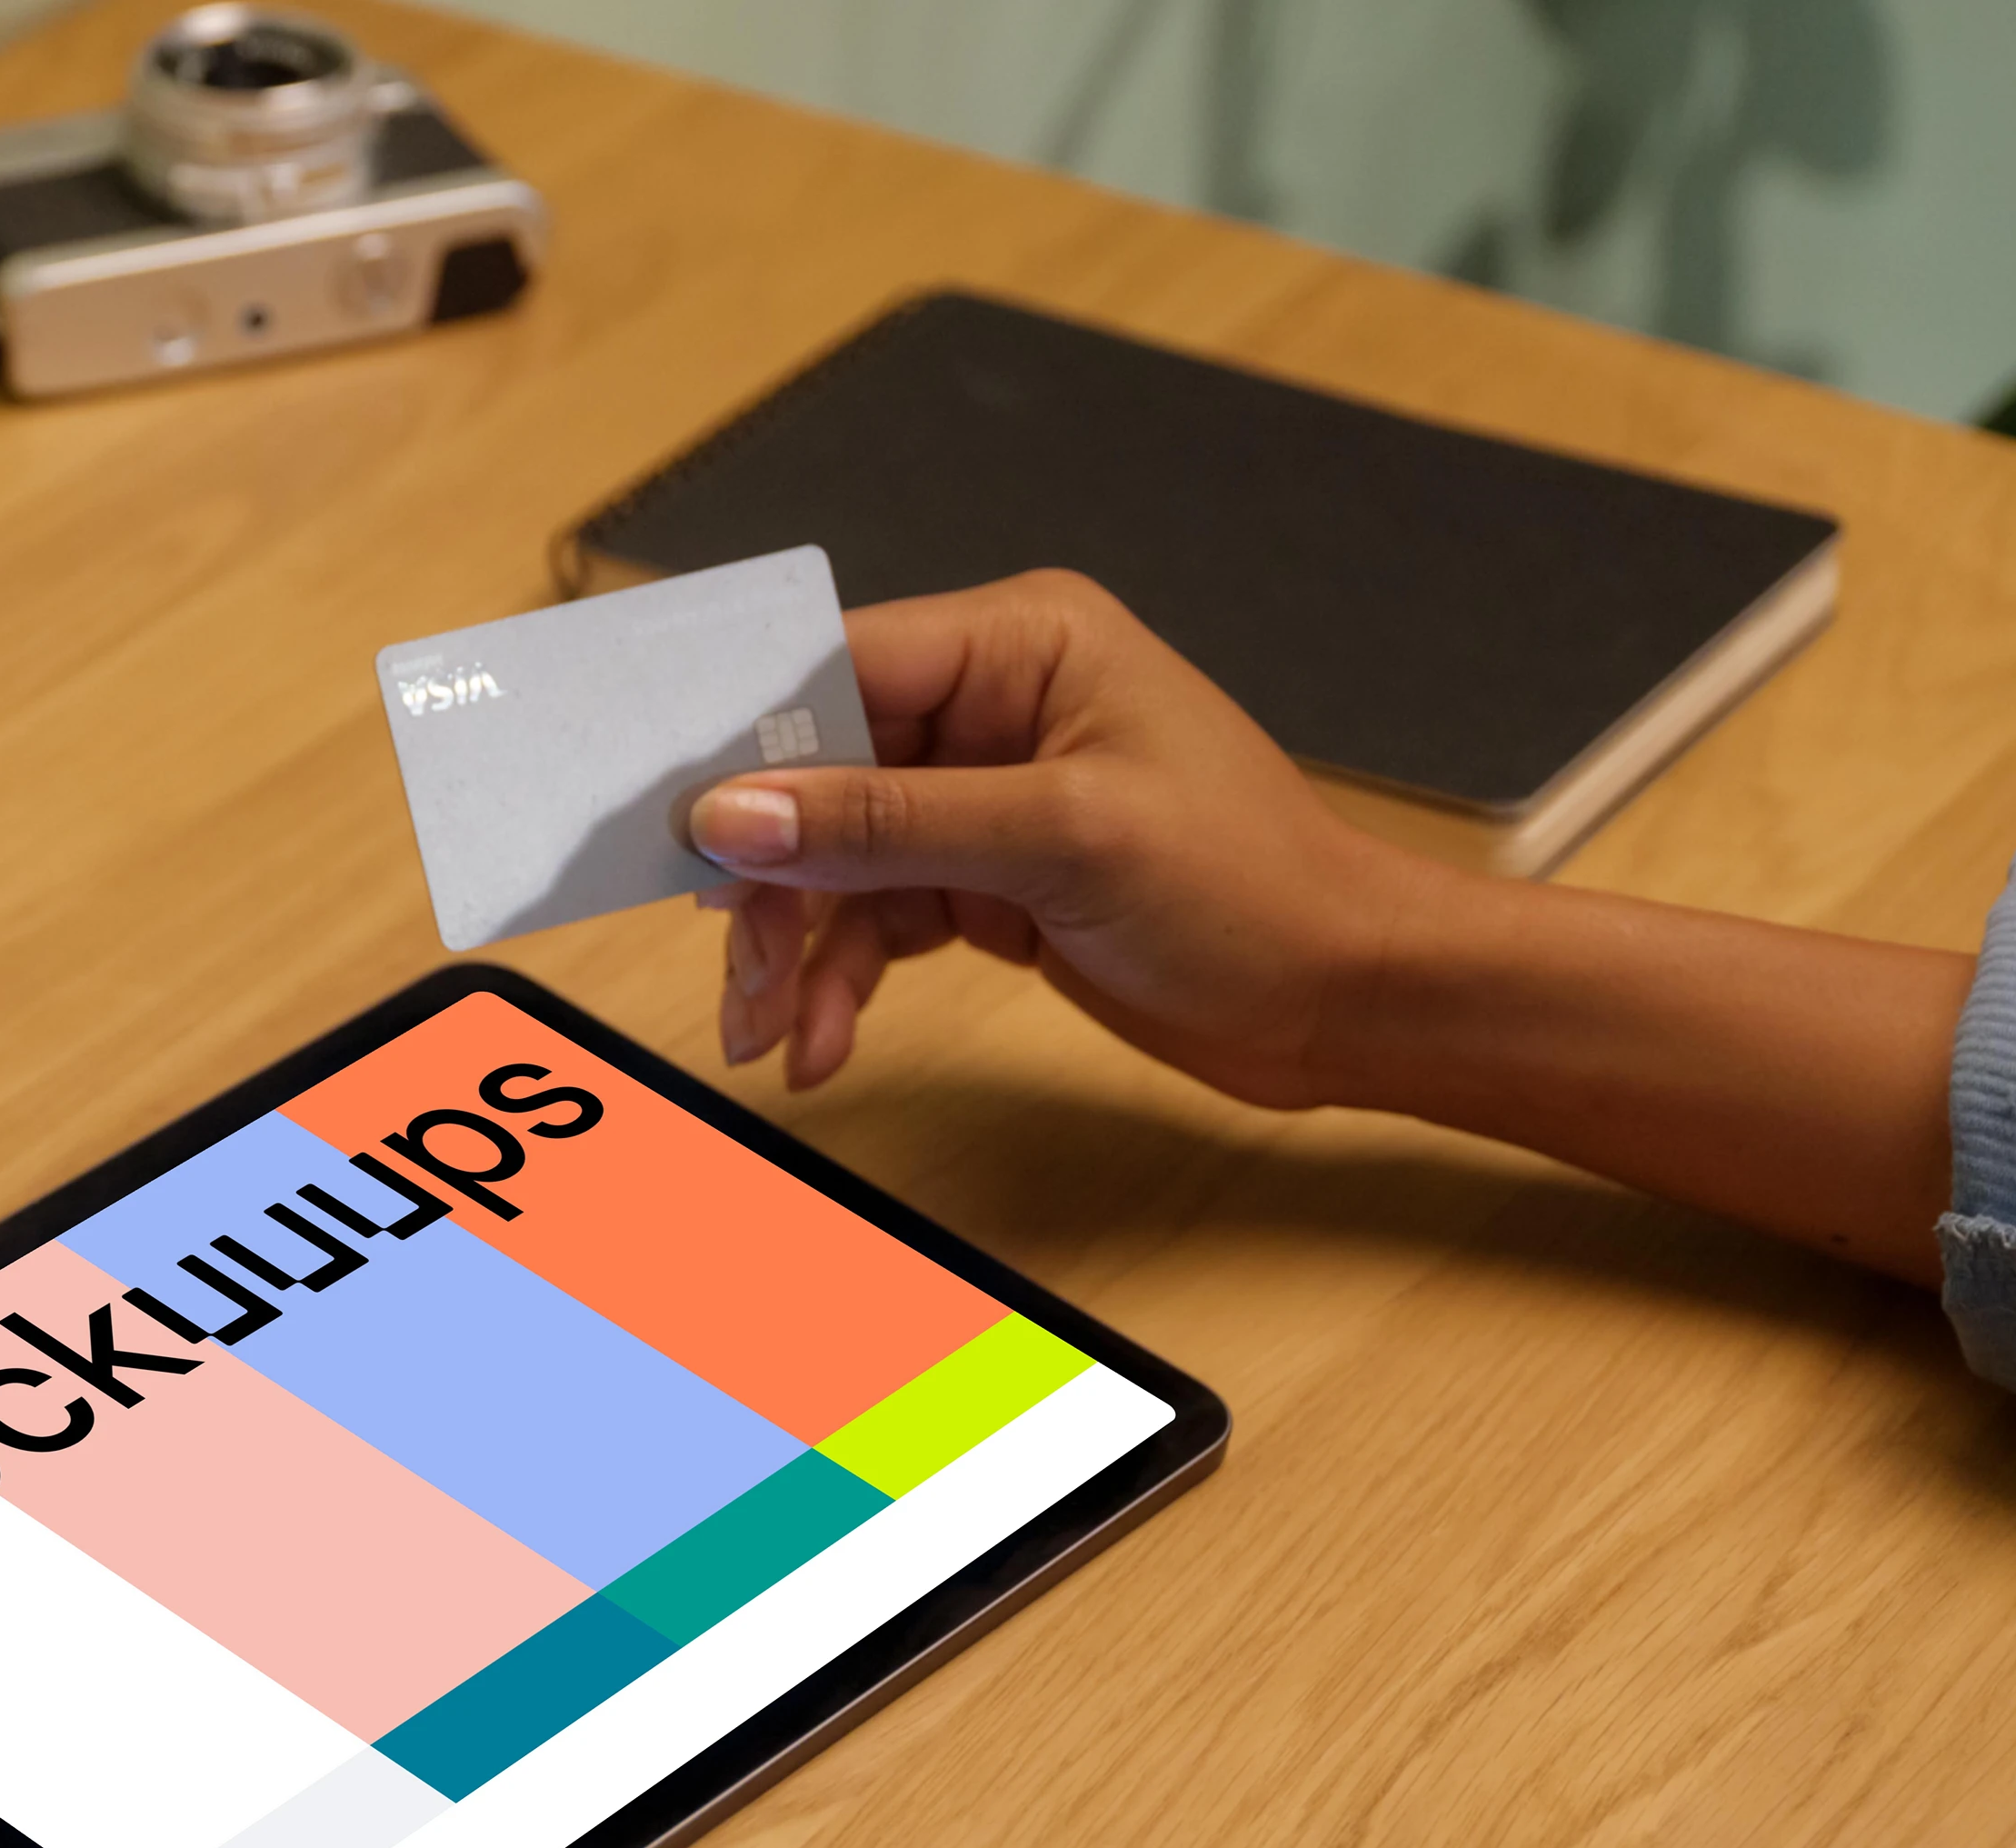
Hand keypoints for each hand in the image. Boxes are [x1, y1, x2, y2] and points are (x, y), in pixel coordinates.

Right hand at [690, 570, 1430, 1098]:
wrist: (1343, 999)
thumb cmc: (1257, 888)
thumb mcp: (1063, 841)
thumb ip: (889, 824)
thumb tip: (739, 812)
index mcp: (1023, 641)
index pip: (837, 666)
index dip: (745, 744)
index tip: (672, 821)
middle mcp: (995, 704)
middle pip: (818, 774)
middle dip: (768, 881)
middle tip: (738, 970)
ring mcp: (987, 794)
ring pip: (835, 860)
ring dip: (797, 950)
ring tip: (776, 1033)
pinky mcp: (988, 877)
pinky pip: (875, 917)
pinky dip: (842, 979)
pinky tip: (824, 1038)